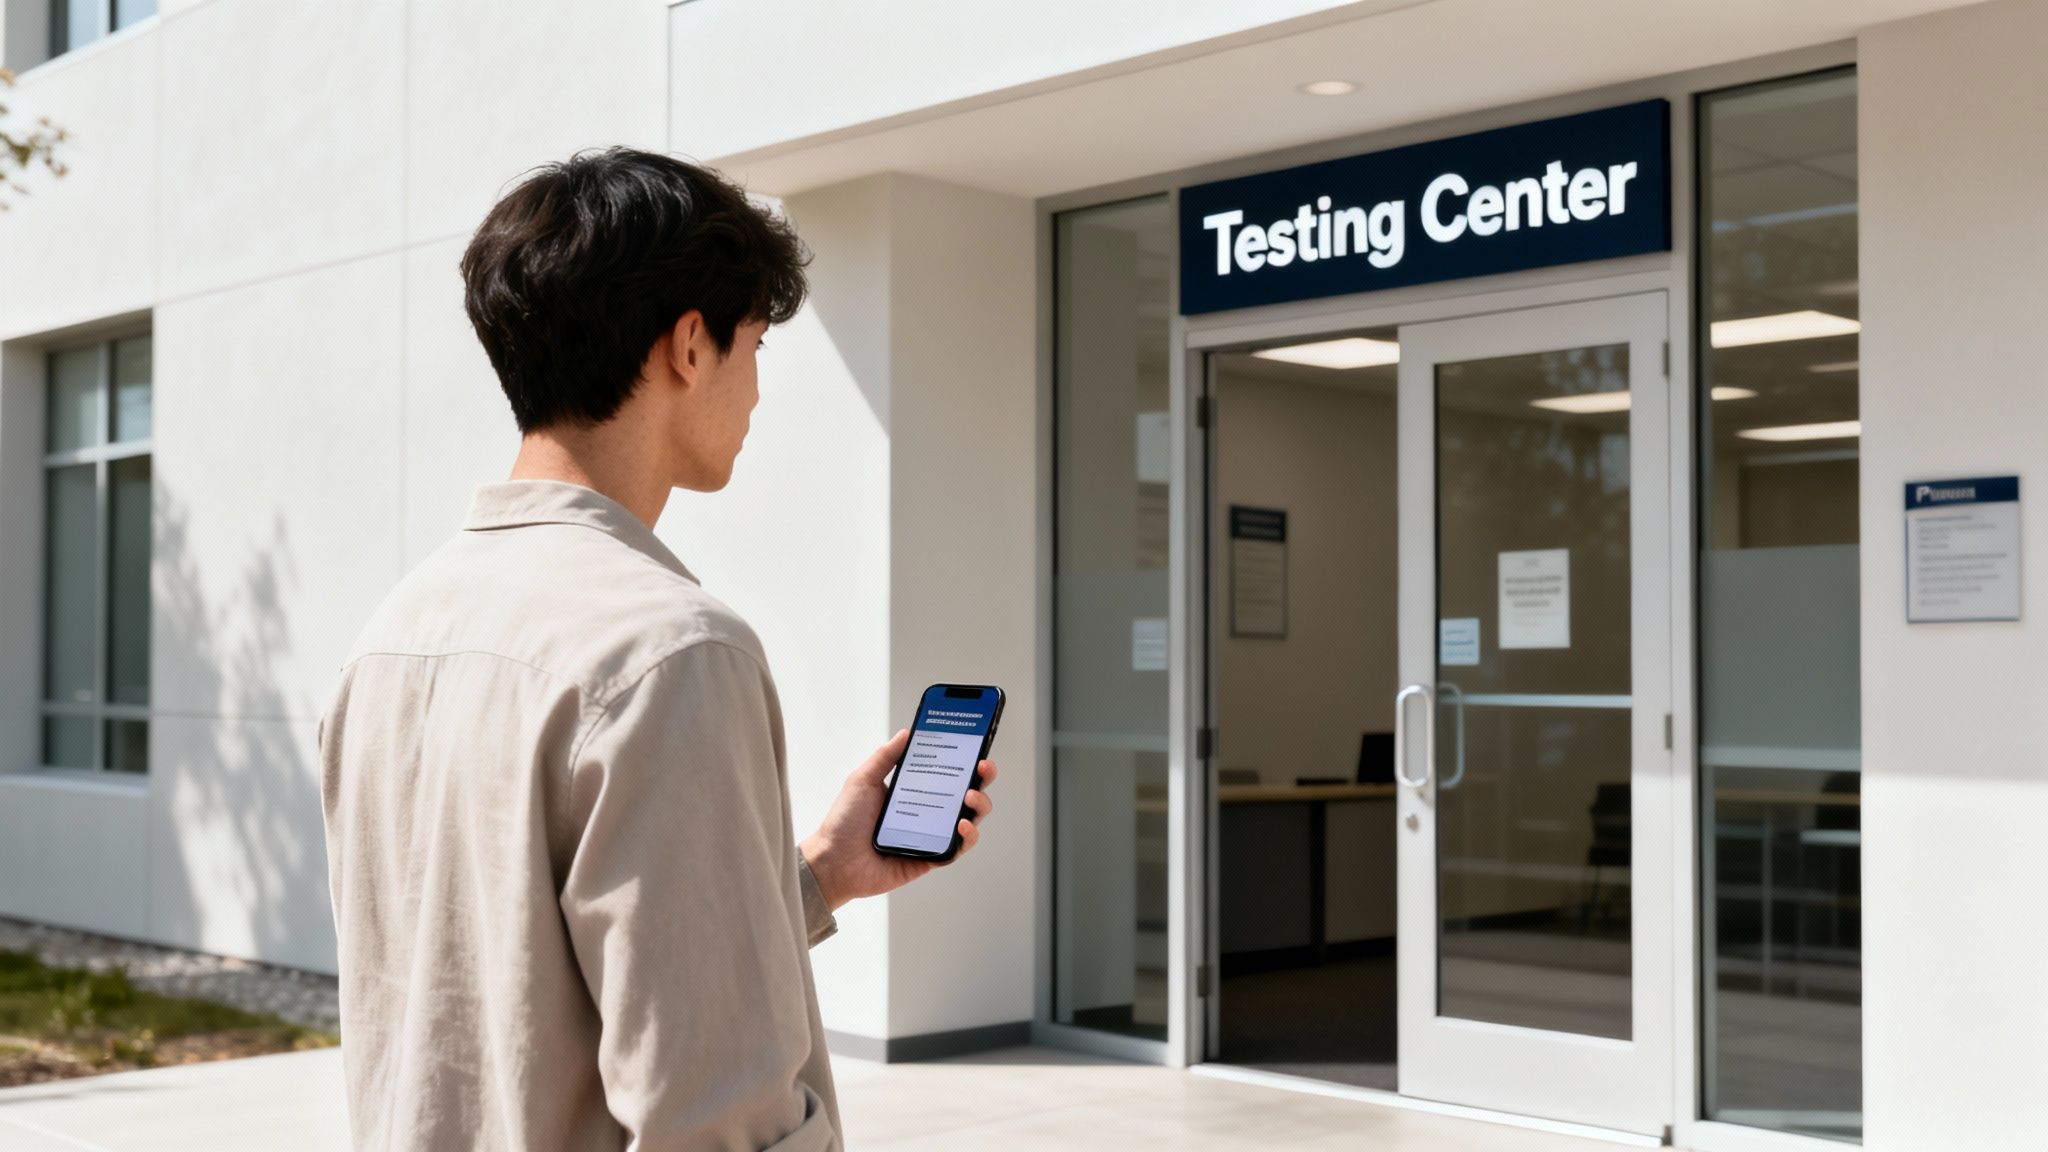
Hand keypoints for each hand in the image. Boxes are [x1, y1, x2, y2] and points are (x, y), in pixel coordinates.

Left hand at [800, 729, 996, 911]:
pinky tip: (962, 826)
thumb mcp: (863, 779)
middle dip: (981, 779)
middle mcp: (926, 812)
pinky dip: (967, 837)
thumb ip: (885, 756)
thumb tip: (907, 733)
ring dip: (979, 806)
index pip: (946, 772)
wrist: (834, 861)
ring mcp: (931, 835)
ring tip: (970, 797)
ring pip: (969, 820)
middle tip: (982, 768)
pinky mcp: (931, 858)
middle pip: (965, 794)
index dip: (964, 760)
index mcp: (913, 792)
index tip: (975, 746)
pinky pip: (957, 848)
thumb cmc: (844, 822)